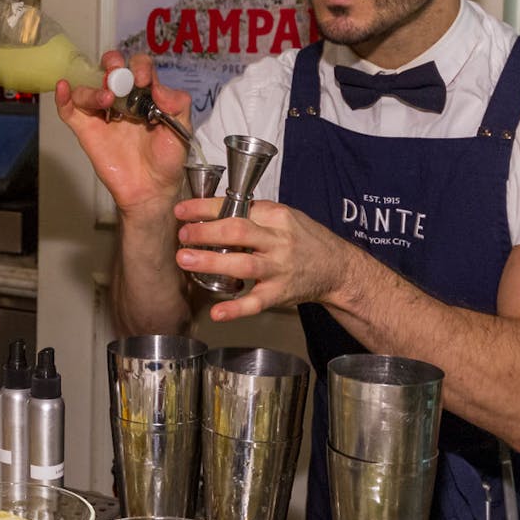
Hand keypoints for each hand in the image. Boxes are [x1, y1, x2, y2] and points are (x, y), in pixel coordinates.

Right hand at [54, 51, 192, 215]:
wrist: (152, 188)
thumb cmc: (167, 159)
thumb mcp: (182, 128)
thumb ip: (177, 103)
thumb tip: (158, 88)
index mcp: (145, 95)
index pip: (139, 68)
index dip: (140, 67)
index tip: (144, 81)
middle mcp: (122, 100)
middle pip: (111, 69)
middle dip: (113, 63)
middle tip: (118, 75)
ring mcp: (102, 114)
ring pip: (88, 88)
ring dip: (94, 88)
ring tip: (106, 98)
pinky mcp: (87, 130)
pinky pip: (69, 111)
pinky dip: (62, 98)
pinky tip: (63, 87)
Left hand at [175, 197, 357, 320]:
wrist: (337, 268)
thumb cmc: (305, 240)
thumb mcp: (285, 217)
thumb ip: (253, 215)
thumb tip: (210, 212)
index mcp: (277, 216)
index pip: (238, 207)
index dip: (206, 208)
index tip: (183, 211)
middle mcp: (279, 241)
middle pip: (238, 232)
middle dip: (206, 232)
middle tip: (183, 234)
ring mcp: (280, 268)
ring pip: (243, 264)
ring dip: (212, 262)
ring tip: (186, 260)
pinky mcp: (280, 293)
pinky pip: (256, 302)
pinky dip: (236, 308)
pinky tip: (217, 311)